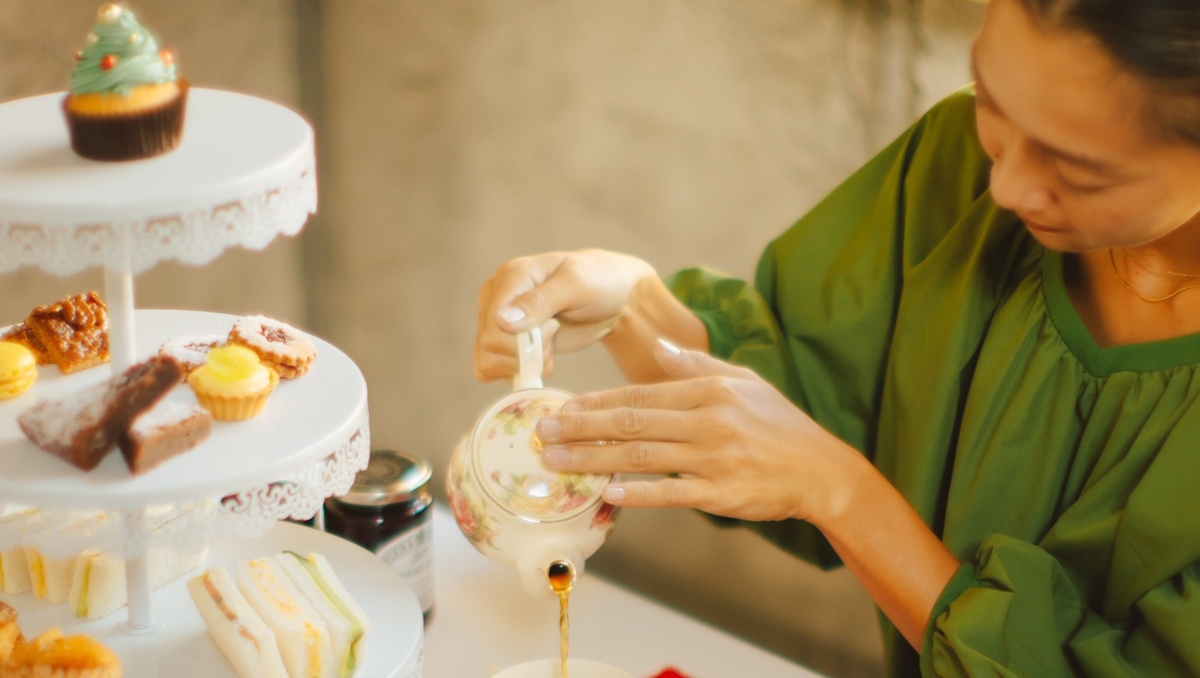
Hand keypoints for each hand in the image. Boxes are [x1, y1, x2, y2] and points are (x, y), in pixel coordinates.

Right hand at [474, 250, 656, 381]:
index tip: (553, 327)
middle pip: (490, 346)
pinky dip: (519, 373)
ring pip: (488, 362)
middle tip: (554, 333)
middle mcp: (496, 299)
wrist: (612, 298)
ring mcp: (498, 323)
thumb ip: (541, 301)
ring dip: (524, 365)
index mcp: (509, 277)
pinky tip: (542, 359)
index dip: (521, 340)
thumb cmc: (598, 282)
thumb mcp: (577, 285)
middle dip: (527, 352)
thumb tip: (503, 321)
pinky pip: (494, 370)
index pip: (493, 323)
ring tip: (550, 347)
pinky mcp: (507, 344)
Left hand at [534, 339, 862, 525]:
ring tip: (559, 462)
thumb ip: (697, 364)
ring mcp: (714, 459)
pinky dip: (639, 493)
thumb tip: (660, 346)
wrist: (821, 469)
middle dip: (582, 427)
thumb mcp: (744, 380)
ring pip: (642, 457)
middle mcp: (708, 422)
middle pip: (632, 423)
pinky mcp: (721, 494)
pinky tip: (608, 492)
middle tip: (544, 433)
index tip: (562, 406)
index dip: (597, 402)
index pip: (640, 394)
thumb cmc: (780, 424)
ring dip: (595, 459)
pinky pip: (671, 494)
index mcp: (709, 391)